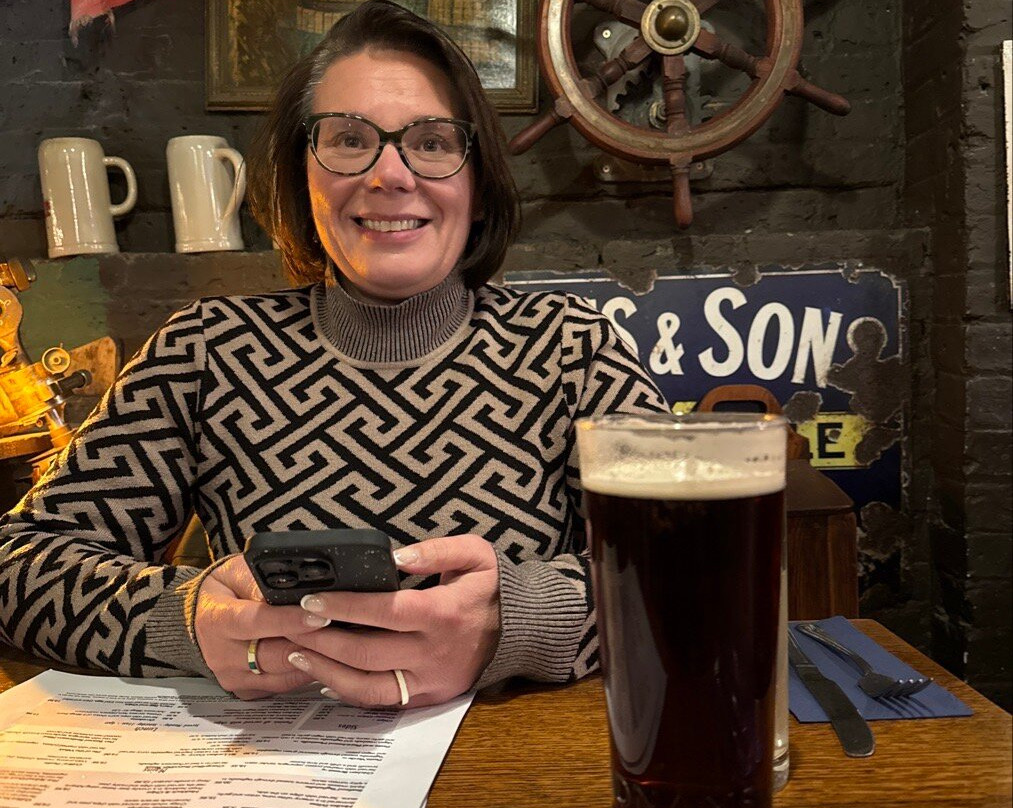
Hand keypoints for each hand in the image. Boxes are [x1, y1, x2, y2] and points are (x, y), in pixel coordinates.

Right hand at [194, 554, 333, 698]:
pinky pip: (283, 686)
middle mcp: (222, 655)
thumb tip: (299, 592)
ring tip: (343, 643)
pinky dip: (306, 672)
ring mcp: (234, 678)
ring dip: (315, 661)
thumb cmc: (226, 589)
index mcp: (217, 620)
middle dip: (313, 644)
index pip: (257, 622)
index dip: (290, 621)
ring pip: (284, 676)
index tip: (319, 617)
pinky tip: (326, 657)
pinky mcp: (247, 691)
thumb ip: (264, 582)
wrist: (200, 619)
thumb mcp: (238, 572)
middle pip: (275, 655)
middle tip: (345, 632)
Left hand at [285, 534, 499, 708]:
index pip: (384, 611)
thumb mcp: (476, 554)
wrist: (523, 630)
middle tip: (290, 624)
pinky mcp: (428, 697)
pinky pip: (382, 701)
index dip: (344, 606)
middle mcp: (433, 652)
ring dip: (326, 669)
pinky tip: (324, 675)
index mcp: (443, 613)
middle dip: (322, 638)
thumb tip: (395, 554)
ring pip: (368, 684)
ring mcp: (430, 680)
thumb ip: (436, 550)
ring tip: (295, 651)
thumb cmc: (493, 588)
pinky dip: (348, 691)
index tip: (311, 598)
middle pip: (367, 652)